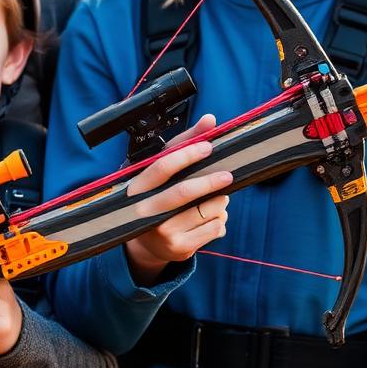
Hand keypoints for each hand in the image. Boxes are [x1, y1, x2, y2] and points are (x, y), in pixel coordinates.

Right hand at [123, 115, 231, 284]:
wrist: (147, 244)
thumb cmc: (157, 196)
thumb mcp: (163, 171)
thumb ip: (185, 143)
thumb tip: (210, 120)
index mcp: (139, 187)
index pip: (162, 166)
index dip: (187, 155)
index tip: (208, 148)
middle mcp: (146, 210)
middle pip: (183, 192)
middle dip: (210, 182)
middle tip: (227, 176)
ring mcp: (162, 231)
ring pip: (206, 210)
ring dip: (218, 202)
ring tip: (213, 200)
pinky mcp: (179, 247)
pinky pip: (214, 228)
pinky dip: (220, 219)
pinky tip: (210, 218)